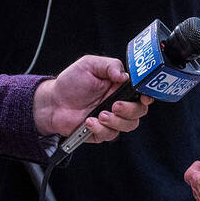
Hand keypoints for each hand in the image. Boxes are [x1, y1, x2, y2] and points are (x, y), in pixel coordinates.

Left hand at [33, 55, 150, 142]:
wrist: (52, 102)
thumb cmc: (71, 82)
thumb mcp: (89, 65)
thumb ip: (110, 66)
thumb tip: (125, 76)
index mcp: (120, 86)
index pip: (141, 92)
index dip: (147, 96)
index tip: (143, 97)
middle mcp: (119, 103)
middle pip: (139, 111)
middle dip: (130, 110)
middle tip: (115, 105)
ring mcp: (111, 119)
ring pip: (128, 125)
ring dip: (116, 121)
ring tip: (100, 114)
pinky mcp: (101, 132)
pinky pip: (110, 135)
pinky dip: (100, 129)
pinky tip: (88, 121)